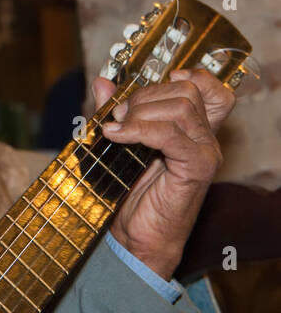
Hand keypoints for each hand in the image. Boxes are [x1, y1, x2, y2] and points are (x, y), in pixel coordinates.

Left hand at [90, 68, 235, 280]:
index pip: (210, 89)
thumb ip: (113, 111)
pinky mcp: (196, 169)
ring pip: (180, 107)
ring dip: (140, 113)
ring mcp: (204, 152)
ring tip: (118, 131)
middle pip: (187, 90)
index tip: (157, 85)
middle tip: (120, 117)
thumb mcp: (118, 142)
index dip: (189, 76)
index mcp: (191, 129)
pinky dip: (139, 130)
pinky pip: (170, 135)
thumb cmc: (130, 192)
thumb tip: (101, 82)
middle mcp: (204, 138)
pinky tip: (116, 136)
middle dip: (145, 96)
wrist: (136, 236)